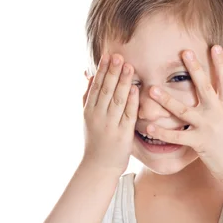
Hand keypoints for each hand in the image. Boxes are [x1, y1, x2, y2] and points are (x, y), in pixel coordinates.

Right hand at [82, 53, 138, 171]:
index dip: (102, 70)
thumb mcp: (86, 118)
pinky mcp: (123, 135)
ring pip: (117, 100)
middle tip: (118, 56)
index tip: (107, 56)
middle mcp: (98, 117)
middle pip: (106, 90)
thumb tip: (87, 75)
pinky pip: (128, 115)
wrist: (98, 167)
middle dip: (112, 72)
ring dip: (123, 82)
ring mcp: (110, 126)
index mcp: (88, 111)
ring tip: (129, 66)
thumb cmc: (95, 141)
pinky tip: (135, 89)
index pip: (96, 87)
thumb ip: (88, 96)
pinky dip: (131, 101)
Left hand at [146, 45, 222, 185]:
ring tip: (152, 89)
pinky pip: (177, 136)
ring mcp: (208, 127)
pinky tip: (149, 127)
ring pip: (184, 110)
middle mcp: (219, 113)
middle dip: (195, 69)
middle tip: (184, 52)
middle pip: (204, 87)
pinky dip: (162, 132)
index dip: (220, 63)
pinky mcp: (200, 143)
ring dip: (166, 100)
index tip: (214, 46)